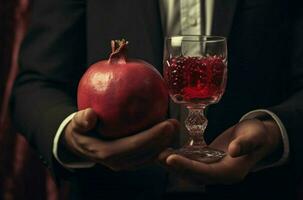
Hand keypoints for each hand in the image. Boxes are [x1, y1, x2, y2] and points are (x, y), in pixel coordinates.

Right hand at [59, 108, 178, 170]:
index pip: (134, 146)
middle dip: (164, 140)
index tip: (167, 124)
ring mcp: (126, 163)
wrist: (79, 144)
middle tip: (176, 123)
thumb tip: (90, 115)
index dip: (152, 136)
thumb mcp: (76, 123)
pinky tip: (169, 131)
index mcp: (106, 153)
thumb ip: (81, 120)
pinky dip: (160, 145)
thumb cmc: (80, 130)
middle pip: (146, 153)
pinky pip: (149, 154)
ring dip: (165, 144)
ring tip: (176, 127)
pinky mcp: (132, 161)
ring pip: (150, 156)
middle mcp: (119, 162)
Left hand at [158, 119, 281, 184]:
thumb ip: (245, 144)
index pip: (206, 172)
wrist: (258, 137)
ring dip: (173, 164)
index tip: (171, 158)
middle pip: (193, 174)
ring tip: (157, 154)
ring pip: (189, 170)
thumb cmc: (257, 135)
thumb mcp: (255, 136)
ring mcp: (213, 169)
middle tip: (158, 156)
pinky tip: (166, 150)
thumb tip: (233, 151)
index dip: (188, 166)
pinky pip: (190, 163)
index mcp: (231, 173)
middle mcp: (219, 175)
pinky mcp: (207, 162)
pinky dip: (178, 158)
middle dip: (175, 167)